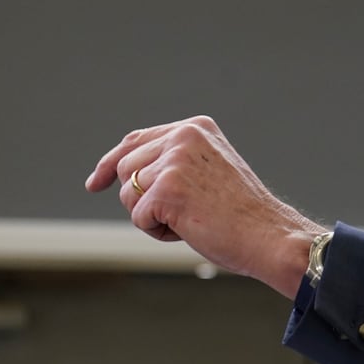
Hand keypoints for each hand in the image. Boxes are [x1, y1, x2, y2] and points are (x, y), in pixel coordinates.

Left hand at [86, 116, 323, 297]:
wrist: (268, 235)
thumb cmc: (242, 214)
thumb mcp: (207, 172)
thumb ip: (173, 162)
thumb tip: (125, 175)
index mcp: (195, 128)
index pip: (135, 140)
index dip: (110, 163)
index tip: (95, 183)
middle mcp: (183, 136)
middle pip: (126, 168)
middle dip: (141, 199)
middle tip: (182, 214)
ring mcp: (174, 161)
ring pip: (129, 194)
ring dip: (152, 216)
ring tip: (191, 220)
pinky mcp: (167, 188)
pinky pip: (139, 217)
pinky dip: (158, 232)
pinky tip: (189, 229)